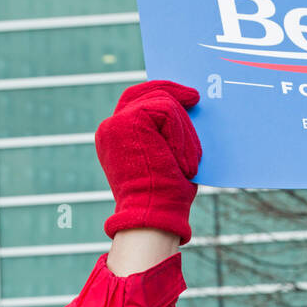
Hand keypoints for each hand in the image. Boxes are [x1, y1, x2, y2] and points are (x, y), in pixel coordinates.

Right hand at [95, 80, 201, 244]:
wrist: (154, 215)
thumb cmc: (166, 197)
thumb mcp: (167, 159)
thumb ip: (168, 135)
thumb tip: (190, 112)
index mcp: (115, 139)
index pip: (135, 102)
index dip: (160, 94)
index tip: (185, 96)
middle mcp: (110, 128)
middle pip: (144, 92)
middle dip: (172, 91)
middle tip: (195, 97)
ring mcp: (117, 123)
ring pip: (163, 103)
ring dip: (185, 131)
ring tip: (188, 163)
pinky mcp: (130, 121)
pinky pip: (167, 110)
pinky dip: (183, 135)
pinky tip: (183, 160)